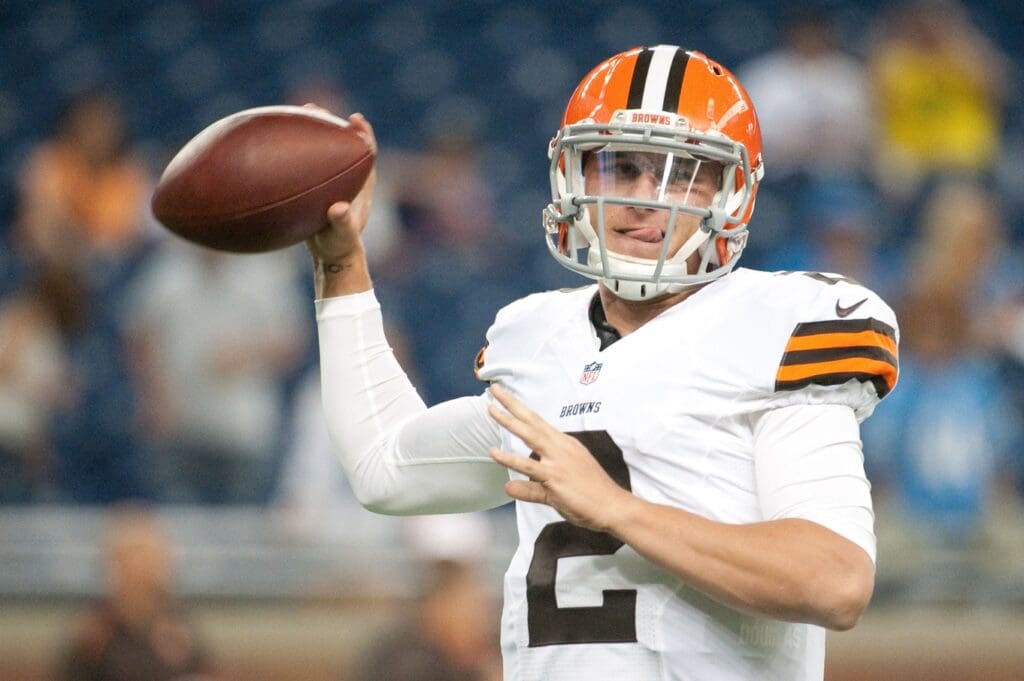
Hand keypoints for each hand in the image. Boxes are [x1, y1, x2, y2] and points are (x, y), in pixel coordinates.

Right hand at [305, 111, 377, 263]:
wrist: (330, 254)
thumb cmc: (340, 245)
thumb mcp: (342, 236)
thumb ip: (343, 223)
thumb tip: (338, 208)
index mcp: (361, 183)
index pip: (367, 151)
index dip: (363, 133)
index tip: (354, 119)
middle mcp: (347, 176)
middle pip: (342, 142)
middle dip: (330, 122)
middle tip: (313, 108)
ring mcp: (330, 179)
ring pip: (322, 148)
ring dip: (311, 130)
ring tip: (295, 113)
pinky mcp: (314, 184)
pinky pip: (304, 162)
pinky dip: (292, 150)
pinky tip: (272, 143)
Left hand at [487, 384, 632, 532]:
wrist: (612, 506)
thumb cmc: (592, 494)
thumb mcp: (556, 488)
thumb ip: (530, 487)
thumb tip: (508, 488)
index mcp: (564, 444)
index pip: (538, 422)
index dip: (521, 409)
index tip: (506, 397)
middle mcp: (561, 447)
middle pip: (532, 421)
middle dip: (512, 404)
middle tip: (495, 389)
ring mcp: (558, 461)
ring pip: (529, 435)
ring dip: (509, 421)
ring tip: (491, 409)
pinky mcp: (555, 477)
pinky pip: (528, 466)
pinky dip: (509, 458)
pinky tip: (494, 453)